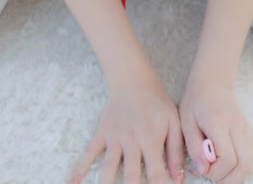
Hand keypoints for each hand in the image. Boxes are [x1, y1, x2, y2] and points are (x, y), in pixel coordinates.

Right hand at [69, 72, 185, 183]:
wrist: (132, 80)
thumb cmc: (156, 102)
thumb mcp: (173, 121)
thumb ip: (176, 150)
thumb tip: (178, 179)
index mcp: (151, 140)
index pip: (156, 174)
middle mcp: (131, 142)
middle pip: (131, 177)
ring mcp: (114, 138)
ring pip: (109, 168)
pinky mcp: (101, 134)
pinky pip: (89, 153)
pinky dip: (80, 168)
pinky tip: (74, 183)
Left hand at [178, 74, 252, 182]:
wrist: (213, 83)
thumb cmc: (196, 101)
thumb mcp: (186, 121)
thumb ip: (194, 147)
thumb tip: (203, 170)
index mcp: (220, 125)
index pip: (228, 158)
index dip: (216, 171)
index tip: (202, 170)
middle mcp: (237, 128)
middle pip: (245, 164)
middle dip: (230, 179)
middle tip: (213, 177)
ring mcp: (246, 131)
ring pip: (252, 163)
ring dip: (238, 175)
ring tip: (221, 172)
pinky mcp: (249, 133)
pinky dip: (246, 166)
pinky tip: (233, 165)